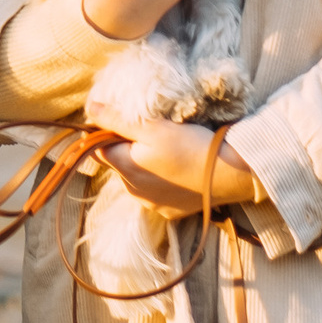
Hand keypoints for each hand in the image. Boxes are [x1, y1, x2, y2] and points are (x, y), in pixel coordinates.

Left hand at [98, 118, 262, 211]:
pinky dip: (162, 180)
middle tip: (151, 132)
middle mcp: (133, 191)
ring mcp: (153, 204)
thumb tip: (89, 110)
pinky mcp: (172, 212)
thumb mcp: (152, 126)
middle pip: (119, 163)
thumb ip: (117, 119)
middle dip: (127, 148)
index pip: (98, 149)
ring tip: (167, 150)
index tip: (122, 121)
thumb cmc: (189, 146)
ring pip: (138, 178)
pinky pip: (157, 192)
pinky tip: (178, 168)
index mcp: (124, 169)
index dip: (105, 133)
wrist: (231, 174)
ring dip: (145, 165)